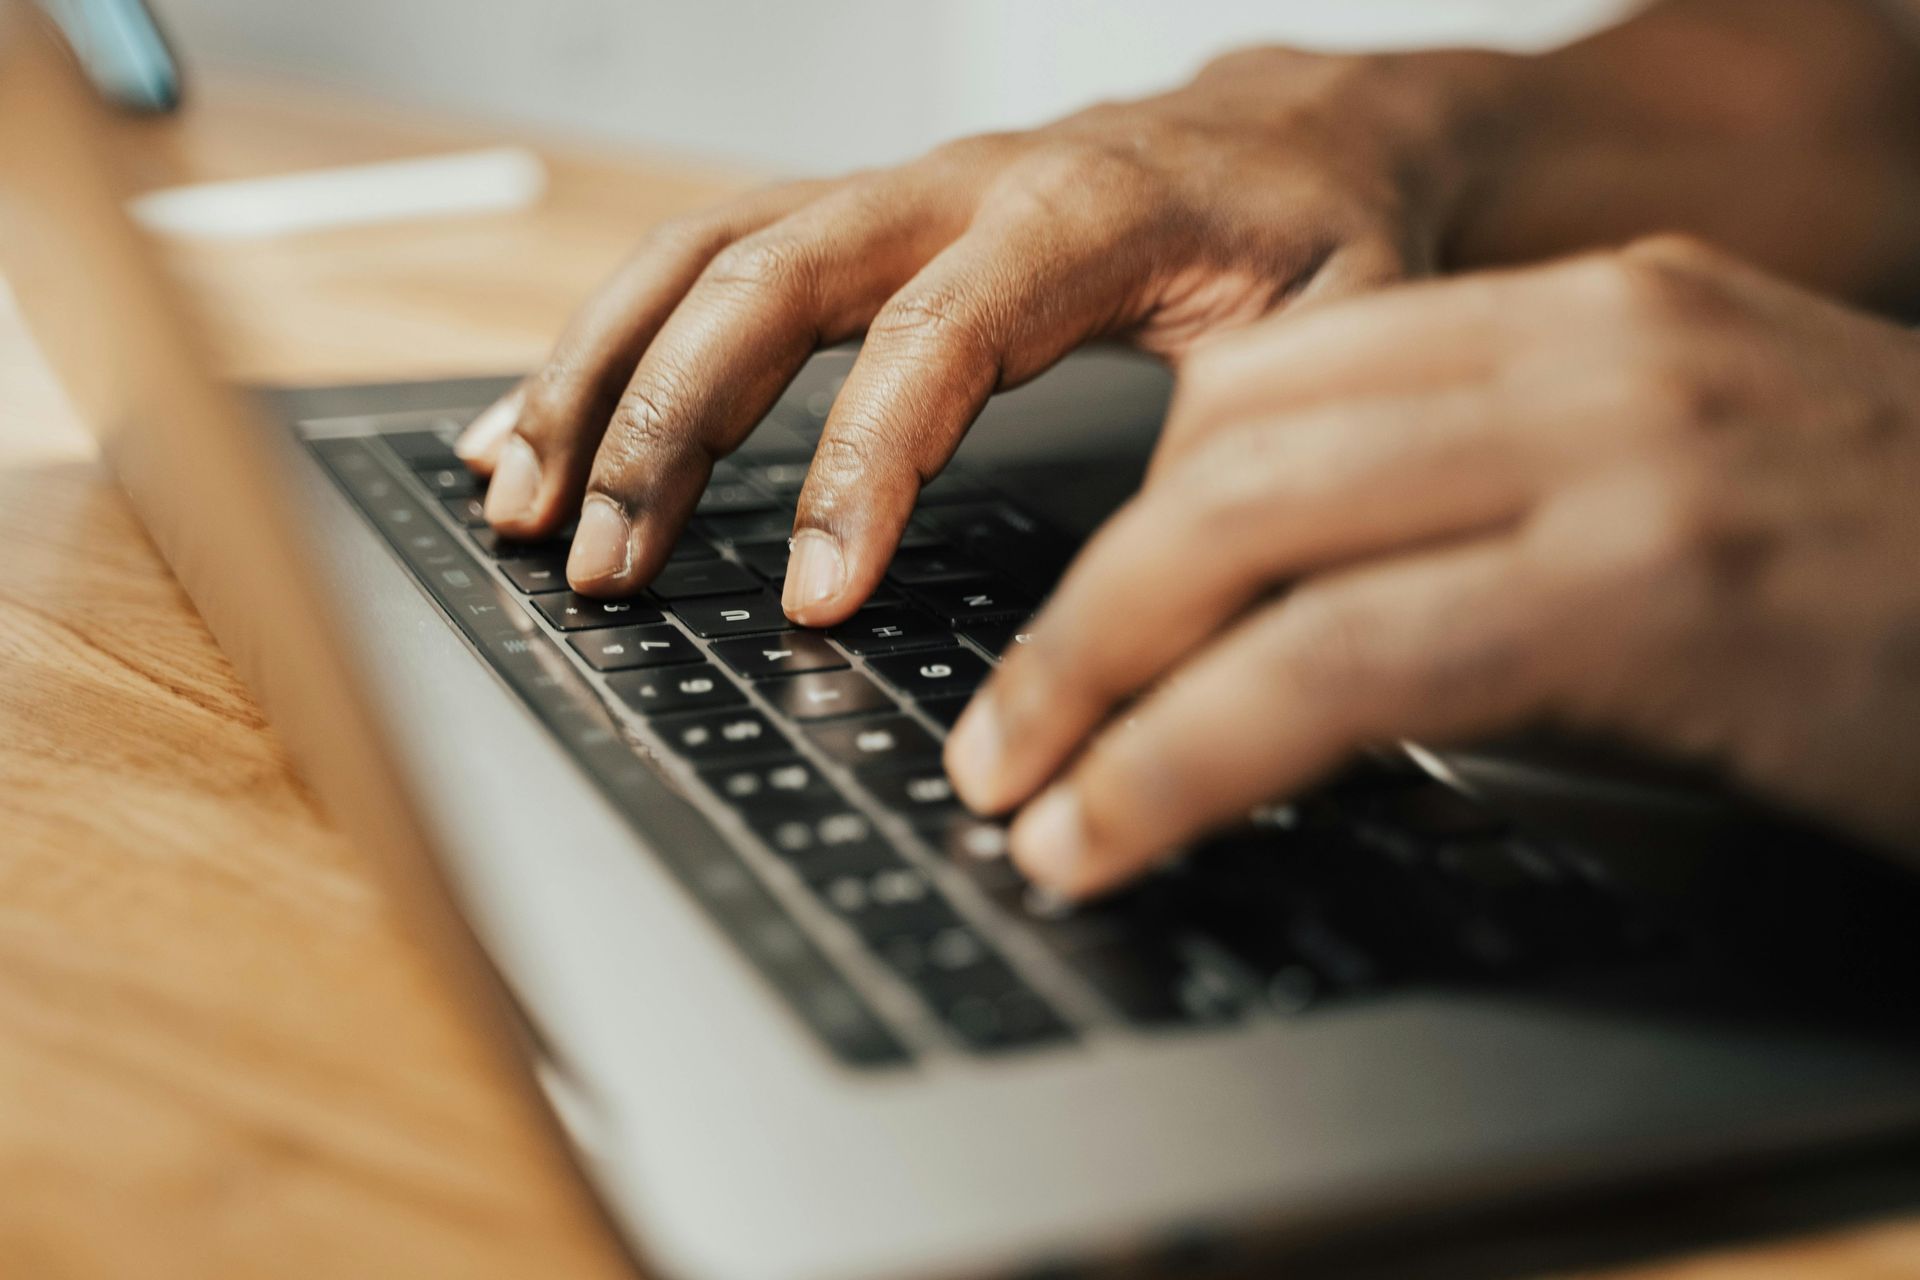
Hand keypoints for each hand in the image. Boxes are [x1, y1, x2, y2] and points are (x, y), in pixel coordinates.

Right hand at [455, 46, 1511, 622]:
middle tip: (604, 563)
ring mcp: (899, 197)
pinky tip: (545, 422)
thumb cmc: (1322, 235)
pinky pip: (708, 260)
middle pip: (767, 276)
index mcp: (1083, 216)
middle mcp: (962, 187)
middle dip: (664, 423)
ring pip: (704, 255)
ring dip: (601, 375)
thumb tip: (1157, 600)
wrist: (1309, 135)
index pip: (936, 340)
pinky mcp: (868, 224)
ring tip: (522, 498)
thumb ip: (1251, 447)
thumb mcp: (1341, 340)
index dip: (860, 469)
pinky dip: (615, 343)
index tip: (814, 597)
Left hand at [945, 237, 1919, 896]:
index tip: (1087, 628)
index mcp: (1608, 314)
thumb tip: (1310, 628)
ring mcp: (1631, 451)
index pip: (1293, 377)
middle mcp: (1605, 347)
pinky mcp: (1654, 587)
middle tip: (1000, 734)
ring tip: (1019, 802)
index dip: (1155, 511)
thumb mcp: (1703, 517)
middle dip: (1089, 605)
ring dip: (1098, 684)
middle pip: (1239, 447)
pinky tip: (1115, 831)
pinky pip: (1335, 664)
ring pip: (1250, 539)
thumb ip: (1515, 530)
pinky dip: (1189, 756)